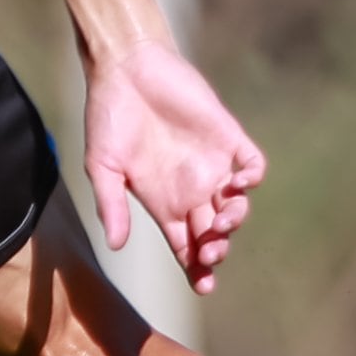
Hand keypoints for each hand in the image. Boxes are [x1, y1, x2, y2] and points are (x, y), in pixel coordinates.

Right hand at [81, 38, 267, 294]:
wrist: (125, 68)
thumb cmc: (108, 118)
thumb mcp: (102, 167)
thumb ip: (112, 205)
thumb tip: (116, 244)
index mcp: (162, 202)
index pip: (185, 246)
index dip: (196, 269)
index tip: (204, 286)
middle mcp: (190, 189)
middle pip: (214, 233)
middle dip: (216, 250)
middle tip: (210, 250)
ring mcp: (210, 164)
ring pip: (235, 204)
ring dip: (235, 219)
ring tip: (223, 220)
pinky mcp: (226, 136)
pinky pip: (251, 163)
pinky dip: (253, 177)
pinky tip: (240, 183)